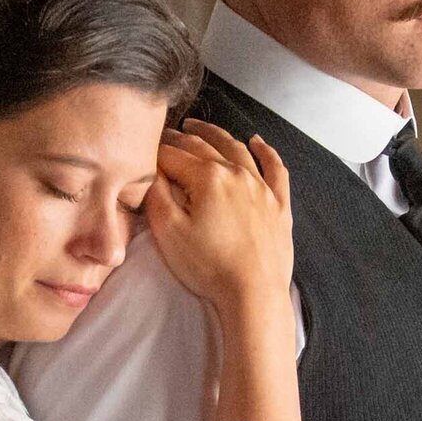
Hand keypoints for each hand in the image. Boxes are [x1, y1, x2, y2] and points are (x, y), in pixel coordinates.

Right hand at [144, 119, 292, 314]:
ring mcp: (262, 187)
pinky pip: (275, 169)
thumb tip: (151, 170)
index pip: (173, 156)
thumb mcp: (168, 232)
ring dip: (215, 134)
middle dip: (180, 137)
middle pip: (203, 147)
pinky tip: (257, 142)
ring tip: (198, 127)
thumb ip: (156, 195)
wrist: (253, 294)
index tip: (142, 150)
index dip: (154, 152)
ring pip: (237, 149)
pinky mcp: (279, 204)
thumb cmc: (209, 267)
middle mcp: (237, 173)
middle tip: (165, 133)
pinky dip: (266, 151)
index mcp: (208, 177)